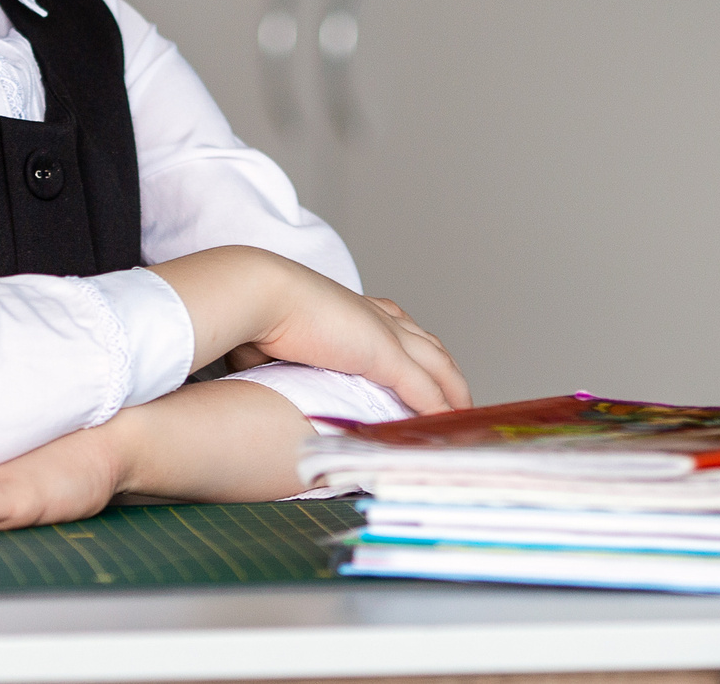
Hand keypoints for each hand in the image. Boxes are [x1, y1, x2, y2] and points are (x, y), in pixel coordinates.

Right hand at [151, 247, 469, 415]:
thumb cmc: (254, 315)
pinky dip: (439, 409)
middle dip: (448, 373)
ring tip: (465, 418)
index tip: (425, 370)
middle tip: (460, 398)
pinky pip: (424, 390)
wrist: (256, 293)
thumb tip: (271, 380)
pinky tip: (448, 426)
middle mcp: (376, 318)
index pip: (398, 328)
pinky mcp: (384, 355)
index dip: (416, 351)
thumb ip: (287, 364)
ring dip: (454, 394)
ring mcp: (384, 335)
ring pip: (438, 368)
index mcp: (351, 309)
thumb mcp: (276, 343)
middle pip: (429, 346)